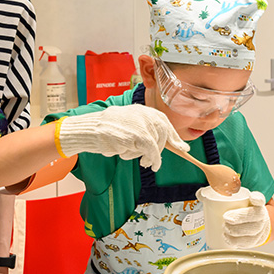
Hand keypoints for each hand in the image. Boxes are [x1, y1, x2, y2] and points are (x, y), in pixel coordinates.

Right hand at [59, 105, 189, 170]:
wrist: (90, 129)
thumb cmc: (106, 128)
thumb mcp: (128, 123)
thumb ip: (144, 128)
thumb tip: (164, 142)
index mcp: (143, 110)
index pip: (164, 122)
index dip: (175, 137)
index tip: (183, 148)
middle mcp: (145, 115)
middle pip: (163, 135)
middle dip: (159, 151)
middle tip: (150, 162)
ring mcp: (142, 125)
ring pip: (156, 145)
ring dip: (149, 156)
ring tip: (135, 158)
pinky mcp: (138, 136)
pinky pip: (151, 151)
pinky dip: (153, 159)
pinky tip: (147, 163)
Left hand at [222, 192, 270, 247]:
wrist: (258, 223)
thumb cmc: (243, 210)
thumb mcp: (235, 200)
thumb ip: (218, 194)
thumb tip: (200, 194)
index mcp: (257, 203)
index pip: (259, 199)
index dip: (257, 198)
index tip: (252, 197)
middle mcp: (261, 215)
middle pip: (254, 216)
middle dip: (240, 217)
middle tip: (226, 218)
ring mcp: (260, 229)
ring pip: (252, 231)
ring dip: (237, 231)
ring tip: (225, 229)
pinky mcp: (255, 240)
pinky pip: (248, 243)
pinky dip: (237, 242)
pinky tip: (227, 238)